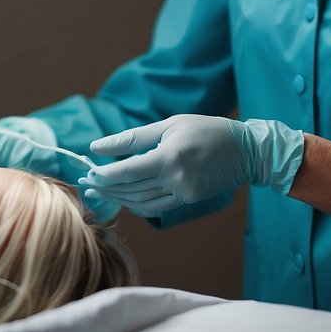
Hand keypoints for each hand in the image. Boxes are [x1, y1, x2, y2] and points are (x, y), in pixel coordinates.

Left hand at [78, 115, 302, 215]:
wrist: (245, 149)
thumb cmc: (204, 128)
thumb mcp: (168, 125)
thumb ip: (132, 138)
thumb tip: (97, 146)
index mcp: (170, 156)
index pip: (127, 172)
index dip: (105, 175)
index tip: (89, 171)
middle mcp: (177, 178)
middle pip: (131, 189)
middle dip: (105, 187)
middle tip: (85, 183)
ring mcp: (185, 193)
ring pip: (142, 202)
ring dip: (118, 198)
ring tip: (98, 191)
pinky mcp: (190, 200)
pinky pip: (156, 206)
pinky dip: (137, 203)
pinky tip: (123, 197)